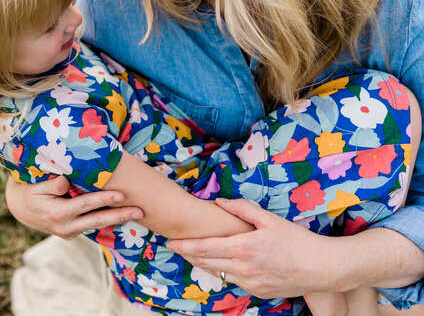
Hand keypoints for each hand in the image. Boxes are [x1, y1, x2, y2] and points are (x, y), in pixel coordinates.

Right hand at [5, 175, 143, 239]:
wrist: (20, 209)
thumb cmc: (29, 191)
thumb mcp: (36, 187)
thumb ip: (52, 185)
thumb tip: (66, 181)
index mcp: (58, 214)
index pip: (87, 205)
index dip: (105, 199)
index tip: (122, 195)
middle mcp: (65, 227)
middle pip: (98, 220)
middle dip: (121, 215)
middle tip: (140, 212)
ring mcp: (69, 233)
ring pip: (97, 225)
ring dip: (117, 219)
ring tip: (137, 214)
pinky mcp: (72, 233)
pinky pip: (92, 225)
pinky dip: (106, 219)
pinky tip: (121, 214)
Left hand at [165, 199, 341, 297]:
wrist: (324, 268)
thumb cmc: (298, 241)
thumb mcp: (270, 219)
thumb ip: (241, 209)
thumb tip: (218, 202)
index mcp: (244, 247)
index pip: (204, 248)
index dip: (184, 246)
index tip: (170, 242)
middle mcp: (244, 268)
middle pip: (205, 263)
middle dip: (188, 255)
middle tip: (176, 246)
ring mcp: (251, 283)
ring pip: (217, 274)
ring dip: (203, 265)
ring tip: (193, 254)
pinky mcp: (258, 292)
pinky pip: (233, 282)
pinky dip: (223, 272)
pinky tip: (220, 263)